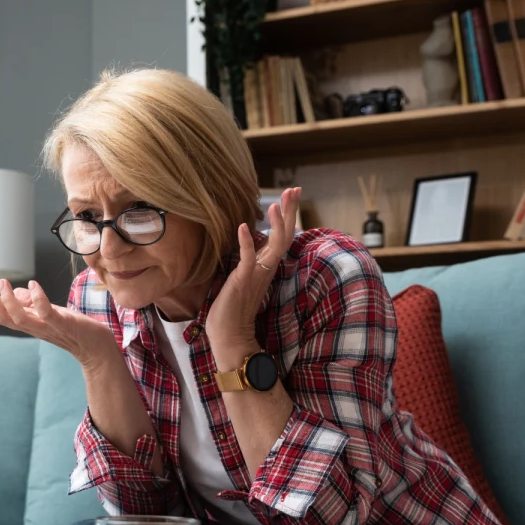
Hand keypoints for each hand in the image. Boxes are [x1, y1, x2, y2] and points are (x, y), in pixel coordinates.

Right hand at [0, 278, 115, 364]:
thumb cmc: (74, 329)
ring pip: (18, 319)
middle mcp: (33, 327)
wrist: (96, 348)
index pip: (0, 312)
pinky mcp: (63, 325)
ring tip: (2, 282)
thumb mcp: (49, 312)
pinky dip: (38, 300)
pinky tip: (34, 285)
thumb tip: (17, 291)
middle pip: (2, 318)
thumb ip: (32, 303)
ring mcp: (47, 327)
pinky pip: (46, 314)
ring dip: (7, 301)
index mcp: (28, 323)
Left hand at [206, 187, 300, 364]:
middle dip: (289, 212)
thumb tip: (251, 244)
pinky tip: (242, 226)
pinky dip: (246, 242)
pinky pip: (248, 259)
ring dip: (276, 224)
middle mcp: (266, 268)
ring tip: (275, 203)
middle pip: (285, 235)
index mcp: (266, 266)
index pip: (281, 236)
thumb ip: (250, 261)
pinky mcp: (243, 280)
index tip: (291, 194)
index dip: (287, 215)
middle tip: (294, 189)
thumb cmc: (232, 309)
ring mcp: (256, 274)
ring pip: (273, 245)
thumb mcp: (242, 278)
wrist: (229, 335)